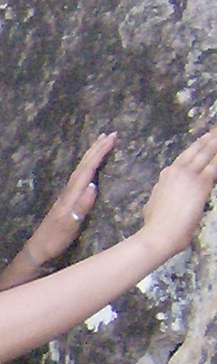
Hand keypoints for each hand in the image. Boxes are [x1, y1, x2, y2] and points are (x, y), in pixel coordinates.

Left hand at [23, 133, 115, 268]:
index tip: (111, 138)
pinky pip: (79, 177)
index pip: (87, 169)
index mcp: (71, 195)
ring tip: (100, 144)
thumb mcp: (69, 226)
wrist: (38, 250)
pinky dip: (87, 168)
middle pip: (83, 165)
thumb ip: (81, 207)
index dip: (99, 153)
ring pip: (81, 169)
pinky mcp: (66, 201)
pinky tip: (89, 168)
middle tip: (109, 134)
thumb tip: (93, 186)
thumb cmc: (54, 240)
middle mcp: (68, 192)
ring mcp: (66, 196)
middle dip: (96, 149)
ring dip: (91, 156)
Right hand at [134, 122, 216, 265]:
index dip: (194, 150)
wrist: (159, 233)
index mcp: (166, 176)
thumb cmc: (156, 224)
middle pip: (195, 151)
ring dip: (215, 144)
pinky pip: (215, 166)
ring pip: (206, 154)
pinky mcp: (202, 183)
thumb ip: (159, 196)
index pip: (184, 159)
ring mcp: (189, 175)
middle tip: (214, 131)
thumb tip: (158, 196)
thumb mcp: (153, 205)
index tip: (200, 143)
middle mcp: (176, 171)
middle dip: (207, 140)